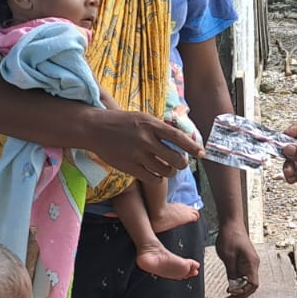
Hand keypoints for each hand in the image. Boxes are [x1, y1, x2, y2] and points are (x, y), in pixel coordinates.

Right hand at [88, 108, 203, 180]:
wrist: (94, 128)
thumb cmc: (122, 122)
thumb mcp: (142, 118)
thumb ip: (160, 128)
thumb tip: (182, 138)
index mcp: (151, 124)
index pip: (178, 138)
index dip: (192, 147)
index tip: (201, 154)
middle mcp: (146, 140)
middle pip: (175, 159)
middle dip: (182, 164)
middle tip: (180, 163)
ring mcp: (137, 155)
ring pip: (166, 171)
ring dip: (170, 172)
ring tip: (167, 169)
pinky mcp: (129, 167)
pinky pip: (152, 179)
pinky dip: (158, 179)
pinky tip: (155, 174)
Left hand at [216, 222, 259, 297]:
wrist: (231, 223)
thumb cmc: (230, 236)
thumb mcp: (227, 256)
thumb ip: (231, 272)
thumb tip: (233, 286)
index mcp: (251, 263)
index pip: (252, 284)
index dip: (243, 293)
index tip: (231, 296)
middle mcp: (253, 264)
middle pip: (251, 285)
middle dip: (241, 294)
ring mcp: (249, 263)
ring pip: (247, 282)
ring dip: (239, 289)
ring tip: (228, 296)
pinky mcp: (244, 261)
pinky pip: (243, 276)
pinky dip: (237, 283)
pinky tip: (230, 286)